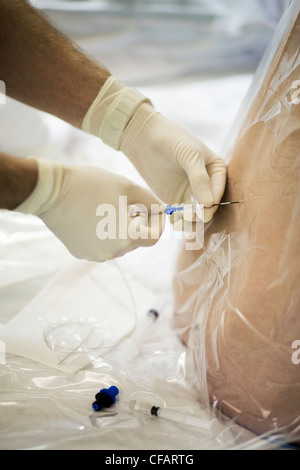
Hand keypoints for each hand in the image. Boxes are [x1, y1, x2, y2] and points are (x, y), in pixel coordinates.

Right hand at [16, 159, 164, 261]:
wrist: (51, 192)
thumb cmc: (91, 185)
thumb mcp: (127, 187)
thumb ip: (151, 200)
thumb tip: (163, 209)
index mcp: (126, 237)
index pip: (153, 238)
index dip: (158, 224)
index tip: (154, 211)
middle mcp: (112, 252)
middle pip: (136, 241)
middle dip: (139, 224)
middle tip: (132, 204)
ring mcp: (95, 255)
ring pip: (119, 245)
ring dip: (122, 230)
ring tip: (111, 209)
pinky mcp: (81, 253)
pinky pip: (102, 246)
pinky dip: (105, 234)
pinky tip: (95, 217)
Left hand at [120, 103, 226, 222]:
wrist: (144, 138)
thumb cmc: (171, 139)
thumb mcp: (189, 155)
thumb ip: (199, 179)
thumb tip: (210, 204)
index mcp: (216, 170)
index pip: (218, 191)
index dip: (212, 203)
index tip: (203, 210)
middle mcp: (206, 184)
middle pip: (207, 207)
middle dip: (200, 214)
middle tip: (188, 218)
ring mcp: (190, 193)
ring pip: (194, 214)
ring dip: (188, 221)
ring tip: (179, 222)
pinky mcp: (175, 199)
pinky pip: (180, 214)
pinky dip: (177, 219)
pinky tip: (172, 220)